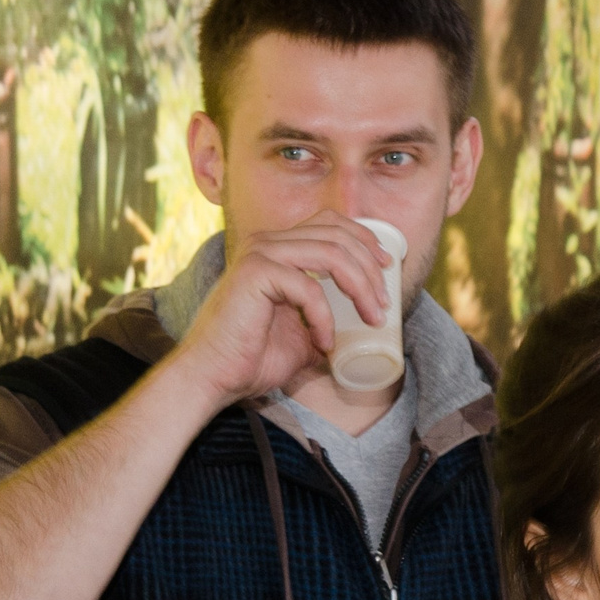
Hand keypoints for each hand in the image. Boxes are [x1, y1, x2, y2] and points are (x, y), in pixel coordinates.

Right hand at [165, 209, 396, 408]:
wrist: (213, 377)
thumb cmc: (252, 358)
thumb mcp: (303, 332)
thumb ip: (327, 316)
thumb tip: (363, 320)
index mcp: (277, 248)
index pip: (330, 222)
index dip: (364, 238)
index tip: (387, 266)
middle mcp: (267, 242)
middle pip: (336, 233)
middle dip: (370, 267)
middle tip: (384, 304)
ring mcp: (260, 253)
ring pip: (330, 253)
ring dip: (359, 287)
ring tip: (372, 318)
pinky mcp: (255, 273)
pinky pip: (308, 288)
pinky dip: (324, 317)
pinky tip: (324, 341)